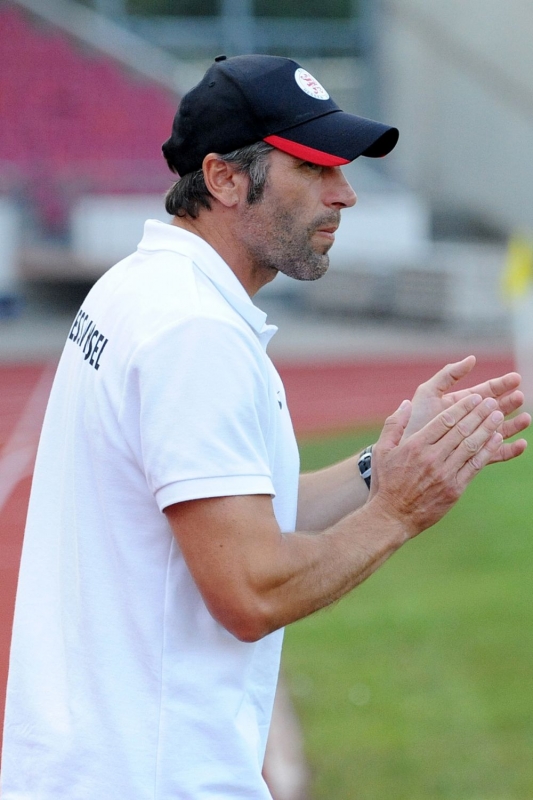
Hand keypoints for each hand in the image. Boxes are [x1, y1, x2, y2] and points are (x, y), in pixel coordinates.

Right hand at [370, 393, 507, 537]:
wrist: (392, 516)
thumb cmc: (386, 482)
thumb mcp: (382, 450)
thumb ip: (394, 425)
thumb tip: (406, 404)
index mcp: (415, 445)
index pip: (444, 420)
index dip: (462, 407)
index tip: (475, 398)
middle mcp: (432, 458)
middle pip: (461, 430)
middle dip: (479, 414)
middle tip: (492, 402)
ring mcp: (444, 474)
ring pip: (471, 446)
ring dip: (487, 429)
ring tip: (498, 417)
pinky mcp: (454, 489)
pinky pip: (474, 467)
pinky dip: (487, 452)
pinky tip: (496, 441)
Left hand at [404, 356, 529, 462]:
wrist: (404, 453)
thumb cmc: (414, 422)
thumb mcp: (428, 393)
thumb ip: (448, 375)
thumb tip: (473, 359)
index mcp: (459, 405)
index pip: (484, 392)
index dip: (500, 385)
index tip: (515, 379)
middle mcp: (467, 421)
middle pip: (494, 410)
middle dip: (509, 403)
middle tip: (520, 397)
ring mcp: (470, 440)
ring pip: (498, 431)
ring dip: (513, 425)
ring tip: (526, 419)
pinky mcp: (472, 460)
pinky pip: (494, 455)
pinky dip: (509, 450)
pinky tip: (522, 445)